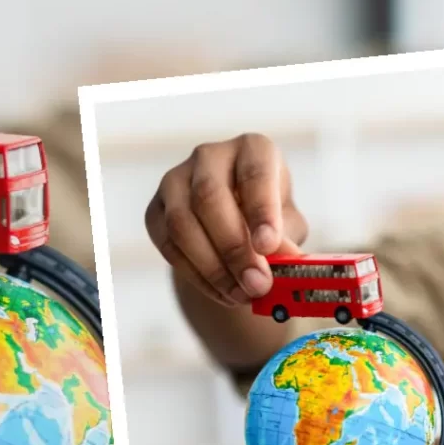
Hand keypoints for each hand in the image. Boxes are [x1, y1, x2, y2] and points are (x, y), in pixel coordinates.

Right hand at [145, 132, 308, 307]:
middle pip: (209, 197)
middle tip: (257, 284)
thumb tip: (287, 264)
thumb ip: (286, 240)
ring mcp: (176, 180)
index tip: (267, 246)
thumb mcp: (287, 225)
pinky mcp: (155, 210)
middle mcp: (210, 156)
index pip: (254, 172)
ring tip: (242, 295)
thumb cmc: (268, 218)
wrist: (235, 223)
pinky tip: (223, 294)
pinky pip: (168, 245)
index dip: (260, 209)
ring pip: (183, 223)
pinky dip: (197, 276)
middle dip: (234, 248)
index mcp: (252, 149)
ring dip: (213, 267)